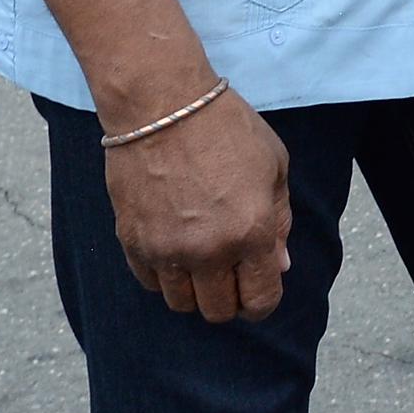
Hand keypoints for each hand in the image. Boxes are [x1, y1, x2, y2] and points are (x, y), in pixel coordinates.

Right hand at [104, 89, 292, 323]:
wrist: (160, 102)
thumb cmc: (224, 125)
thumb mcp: (273, 164)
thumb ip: (279, 219)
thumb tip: (279, 264)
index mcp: (251, 232)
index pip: (260, 300)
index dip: (261, 301)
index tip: (256, 287)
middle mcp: (209, 251)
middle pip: (218, 310)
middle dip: (228, 297)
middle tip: (227, 271)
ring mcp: (167, 249)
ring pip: (181, 303)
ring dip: (193, 288)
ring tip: (196, 257)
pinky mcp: (133, 241)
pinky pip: (150, 282)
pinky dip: (163, 273)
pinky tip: (171, 245)